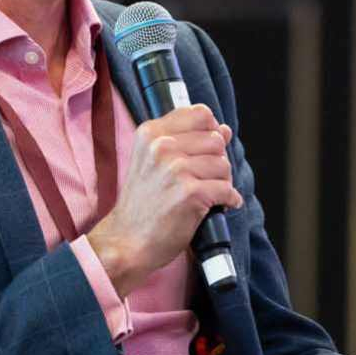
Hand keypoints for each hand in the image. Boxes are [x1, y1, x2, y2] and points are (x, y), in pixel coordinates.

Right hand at [85, 104, 242, 293]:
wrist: (126, 240)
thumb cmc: (141, 204)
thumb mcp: (152, 162)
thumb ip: (186, 141)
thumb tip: (225, 130)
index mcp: (151, 133)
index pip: (201, 114)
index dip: (211, 132)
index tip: (204, 151)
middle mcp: (162, 146)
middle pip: (216, 141)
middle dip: (217, 162)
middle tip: (204, 180)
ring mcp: (176, 169)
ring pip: (224, 165)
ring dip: (223, 183)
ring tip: (206, 194)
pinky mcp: (190, 193)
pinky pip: (227, 190)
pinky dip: (229, 201)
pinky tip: (217, 206)